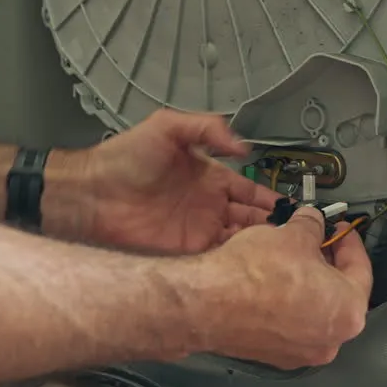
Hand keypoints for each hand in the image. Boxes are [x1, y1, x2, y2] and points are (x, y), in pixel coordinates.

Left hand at [43, 109, 279, 253]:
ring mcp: (197, 229)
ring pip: (238, 240)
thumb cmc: (123, 158)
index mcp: (209, 177)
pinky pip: (217, 257)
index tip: (291, 207)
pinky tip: (251, 260)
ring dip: (258, 244)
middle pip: (250, 218)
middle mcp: (207, 205)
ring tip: (280, 248)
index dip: (270, 198)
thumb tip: (242, 145)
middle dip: (272, 225)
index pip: (250, 190)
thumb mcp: (167, 126)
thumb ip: (207, 128)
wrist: (92, 193)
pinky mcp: (185, 250)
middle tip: (294, 233)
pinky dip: (235, 260)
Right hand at [193, 207, 372, 369]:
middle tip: (313, 240)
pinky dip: (285, 302)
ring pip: (312, 309)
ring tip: (287, 257)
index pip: (361, 269)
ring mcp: (301, 352)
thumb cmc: (258, 269)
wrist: (208, 304)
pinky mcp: (273, 355)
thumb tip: (313, 221)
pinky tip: (268, 281)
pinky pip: (288, 323)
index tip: (339, 228)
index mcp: (349, 310)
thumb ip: (312, 226)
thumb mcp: (293, 234)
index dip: (349, 242)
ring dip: (305, 282)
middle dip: (326, 263)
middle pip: (337, 293)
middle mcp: (331, 340)